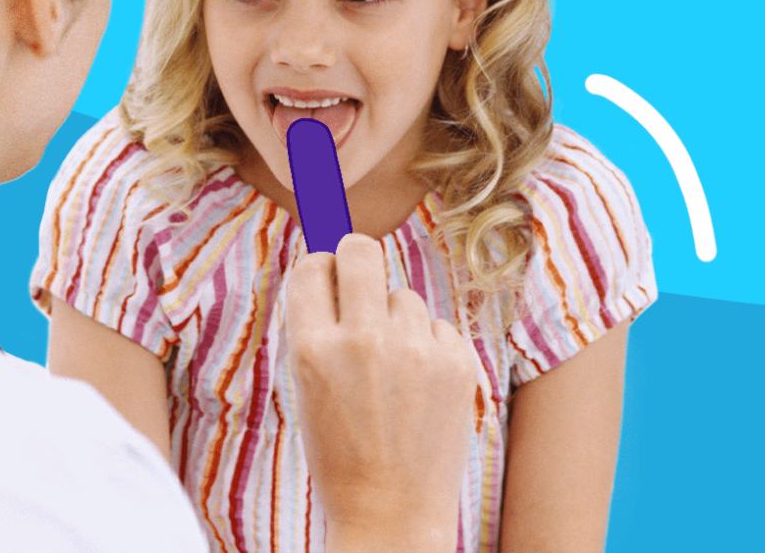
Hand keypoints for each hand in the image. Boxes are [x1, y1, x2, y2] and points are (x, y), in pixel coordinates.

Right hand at [282, 234, 475, 552]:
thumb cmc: (341, 454)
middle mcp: (363, 340)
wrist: (392, 514)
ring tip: (393, 374)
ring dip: (397, 322)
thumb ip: (319, 331)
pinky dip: (430, 350)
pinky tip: (421, 390)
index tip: (329, 280)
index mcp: (312, 349)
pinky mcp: (456, 362)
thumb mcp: (308, 390)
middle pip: (361, 250)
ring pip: (404, 297)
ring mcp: (414, 350)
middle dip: (357, 259)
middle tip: (361, 282)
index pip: (313, 267)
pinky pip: (438, 327)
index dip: (321, 271)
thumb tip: (334, 265)